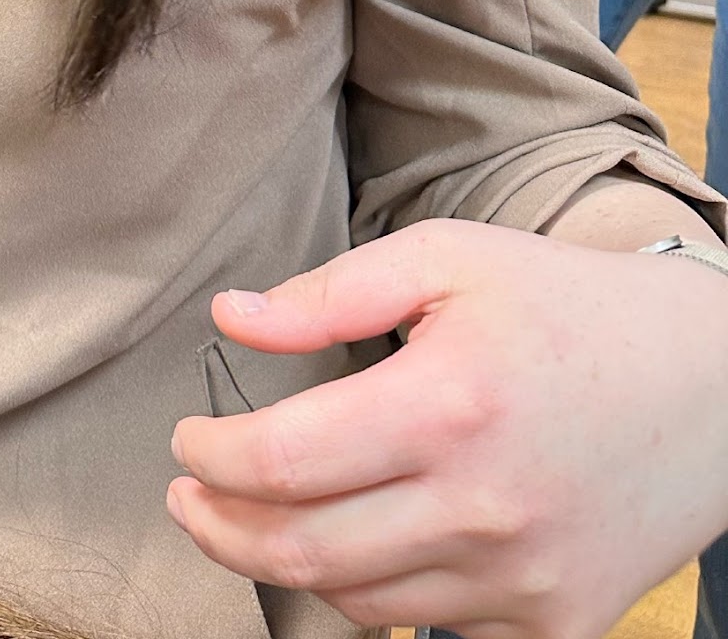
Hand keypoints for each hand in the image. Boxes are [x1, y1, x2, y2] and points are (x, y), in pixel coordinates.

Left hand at [165, 218, 727, 637]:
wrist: (711, 383)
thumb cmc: (564, 306)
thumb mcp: (445, 259)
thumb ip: (329, 294)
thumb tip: (232, 319)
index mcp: (444, 407)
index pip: (280, 461)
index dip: (210, 456)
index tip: (185, 439)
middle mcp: (483, 507)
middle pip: (303, 549)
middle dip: (219, 526)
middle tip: (189, 496)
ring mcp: (525, 580)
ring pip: (360, 601)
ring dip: (289, 563)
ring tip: (260, 515)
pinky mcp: (560, 624)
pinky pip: (436, 630)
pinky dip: (378, 594)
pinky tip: (358, 544)